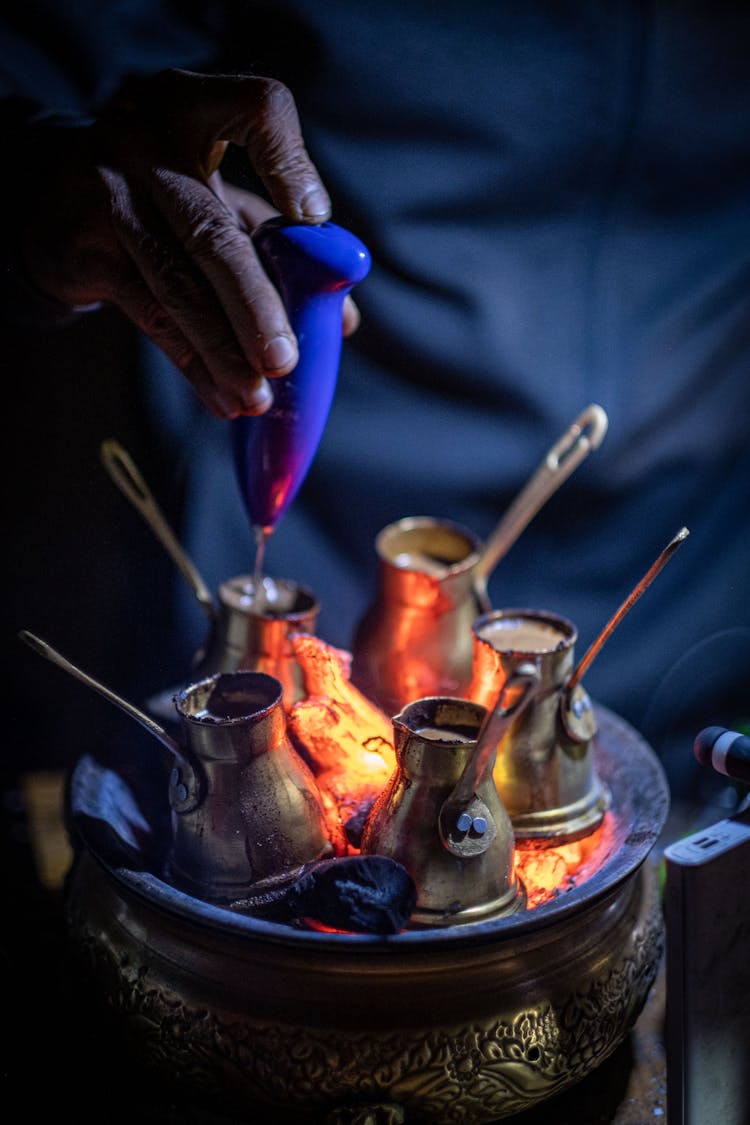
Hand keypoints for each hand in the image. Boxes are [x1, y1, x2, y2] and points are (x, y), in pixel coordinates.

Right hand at [16, 69, 359, 417]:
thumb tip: (340, 318)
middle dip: (254, 306)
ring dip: (222, 350)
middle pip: (213, 232)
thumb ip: (278, 242)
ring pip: (176, 284)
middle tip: (285, 359)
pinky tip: (221, 395)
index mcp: (197, 107)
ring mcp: (108, 194)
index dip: (290, 162)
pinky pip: (148, 314)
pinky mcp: (83, 247)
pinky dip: (191, 361)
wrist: (49, 190)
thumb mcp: (215, 193)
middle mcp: (147, 142)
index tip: (314, 217)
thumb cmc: (159, 189)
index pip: (257, 110)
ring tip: (257, 396)